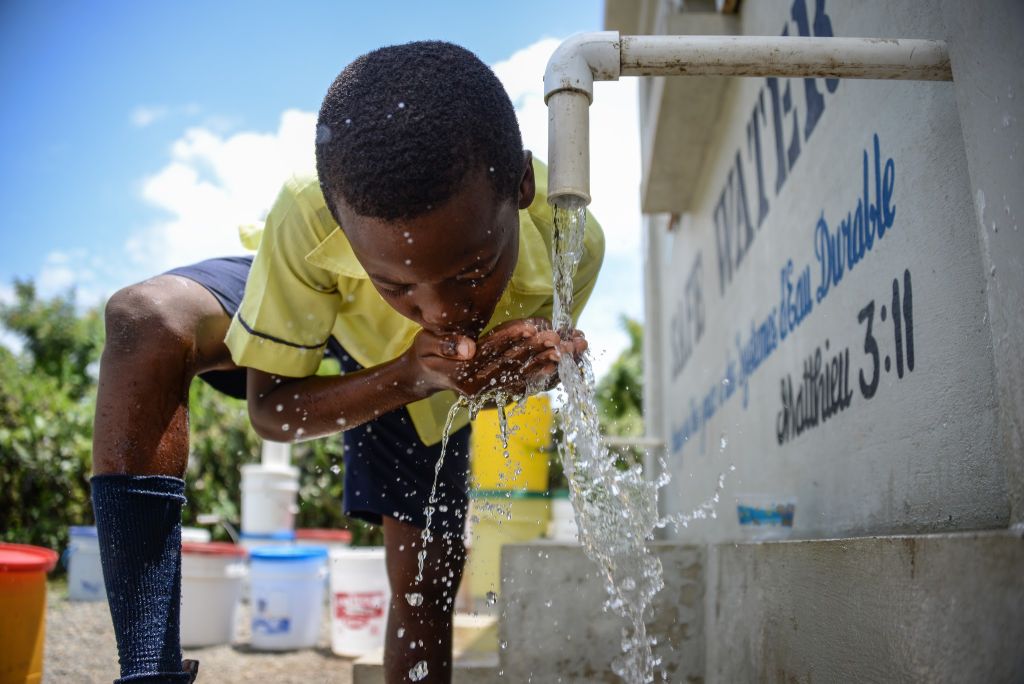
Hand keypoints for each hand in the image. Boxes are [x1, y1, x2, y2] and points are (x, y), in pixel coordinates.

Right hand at [401, 318, 587, 397]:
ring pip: (525, 373)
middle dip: (540, 349)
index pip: (493, 350)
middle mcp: (480, 383)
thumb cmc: (425, 354)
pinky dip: (545, 374)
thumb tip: (469, 347)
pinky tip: (564, 365)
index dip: (514, 338)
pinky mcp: (499, 391)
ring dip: (550, 361)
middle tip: (563, 339)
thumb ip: (446, 344)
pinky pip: (526, 383)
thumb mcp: (426, 345)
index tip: (535, 327)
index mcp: (464, 371)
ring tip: (571, 349)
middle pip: (515, 363)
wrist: (424, 377)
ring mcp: (491, 390)